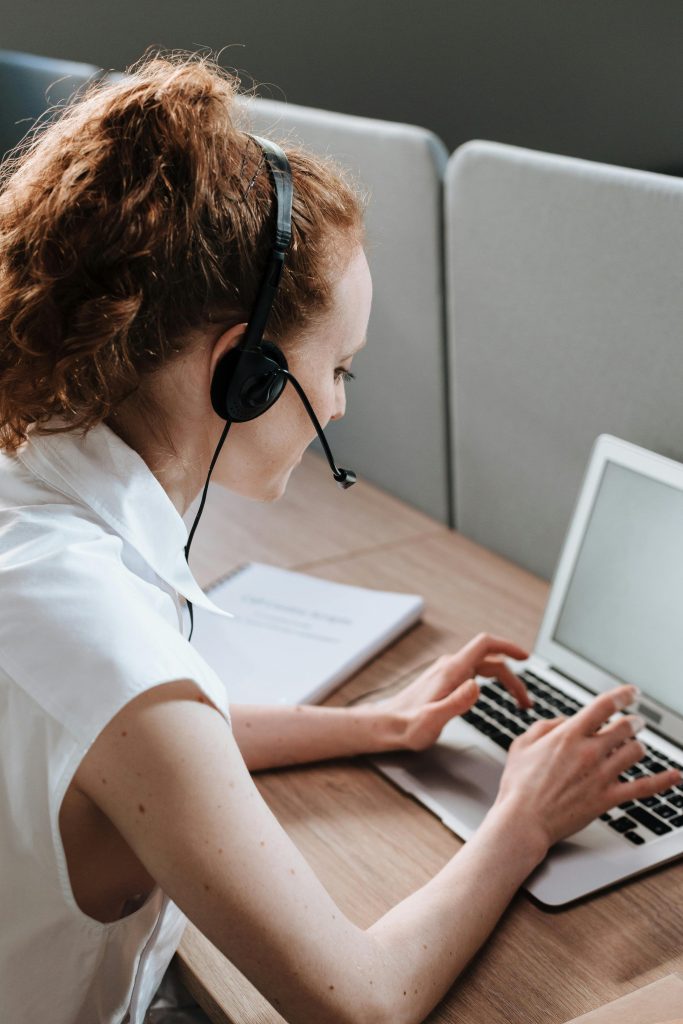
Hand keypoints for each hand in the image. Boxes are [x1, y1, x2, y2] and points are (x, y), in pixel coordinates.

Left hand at [380, 632, 530, 751]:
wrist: (386, 725)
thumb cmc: (407, 726)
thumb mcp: (433, 719)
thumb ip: (456, 702)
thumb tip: (477, 686)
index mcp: (451, 671)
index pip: (485, 645)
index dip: (507, 646)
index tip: (525, 657)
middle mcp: (449, 666)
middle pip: (489, 659)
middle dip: (512, 677)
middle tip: (525, 701)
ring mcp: (446, 672)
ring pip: (483, 667)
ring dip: (504, 680)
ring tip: (517, 700)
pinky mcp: (444, 680)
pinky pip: (474, 673)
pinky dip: (491, 681)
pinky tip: (494, 695)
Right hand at [491, 683, 682, 851]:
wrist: (523, 820)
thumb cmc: (518, 785)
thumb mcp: (522, 744)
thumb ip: (544, 727)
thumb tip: (563, 721)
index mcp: (569, 735)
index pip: (605, 705)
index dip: (623, 695)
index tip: (632, 692)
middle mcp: (589, 752)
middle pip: (625, 727)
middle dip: (633, 721)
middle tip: (635, 721)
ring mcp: (601, 775)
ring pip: (635, 752)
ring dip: (638, 746)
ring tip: (635, 746)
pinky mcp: (608, 798)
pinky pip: (643, 788)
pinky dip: (662, 781)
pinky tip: (674, 775)